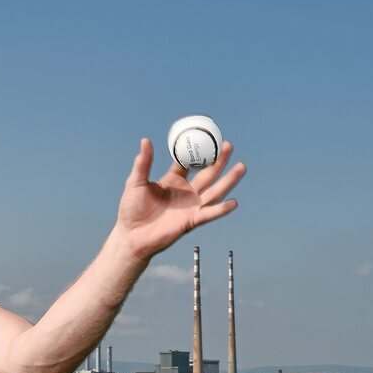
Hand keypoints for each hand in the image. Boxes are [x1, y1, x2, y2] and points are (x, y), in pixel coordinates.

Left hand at [115, 138, 245, 261]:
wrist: (131, 235)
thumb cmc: (131, 210)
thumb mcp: (136, 182)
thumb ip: (143, 163)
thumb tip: (145, 140)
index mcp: (173, 180)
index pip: (189, 162)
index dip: (197, 151)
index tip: (207, 137)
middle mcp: (185, 192)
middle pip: (207, 173)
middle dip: (219, 160)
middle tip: (228, 145)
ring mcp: (190, 206)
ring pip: (214, 190)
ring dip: (228, 180)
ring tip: (241, 167)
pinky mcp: (191, 221)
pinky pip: (209, 214)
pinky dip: (221, 209)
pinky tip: (233, 202)